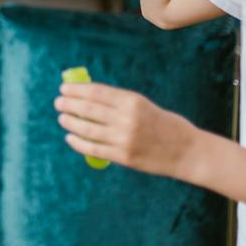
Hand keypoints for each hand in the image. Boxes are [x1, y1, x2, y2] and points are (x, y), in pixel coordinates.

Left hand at [53, 80, 201, 179]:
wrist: (187, 151)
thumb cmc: (164, 125)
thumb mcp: (144, 105)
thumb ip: (119, 103)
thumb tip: (88, 98)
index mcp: (132, 101)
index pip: (96, 92)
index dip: (77, 90)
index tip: (64, 88)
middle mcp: (127, 118)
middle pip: (88, 108)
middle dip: (69, 104)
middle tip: (58, 103)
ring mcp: (124, 139)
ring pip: (87, 129)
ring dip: (71, 122)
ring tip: (62, 118)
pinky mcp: (124, 157)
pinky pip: (94, 149)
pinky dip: (78, 143)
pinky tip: (70, 138)